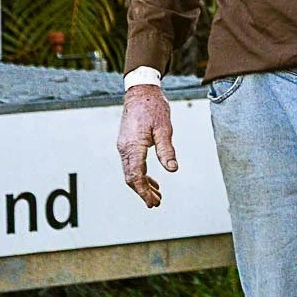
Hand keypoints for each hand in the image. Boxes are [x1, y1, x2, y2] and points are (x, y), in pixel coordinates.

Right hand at [116, 83, 176, 208]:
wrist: (140, 93)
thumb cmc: (153, 108)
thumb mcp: (165, 129)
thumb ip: (167, 150)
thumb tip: (172, 170)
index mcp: (133, 146)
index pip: (136, 176)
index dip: (144, 191)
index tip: (153, 202)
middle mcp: (125, 149)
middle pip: (131, 177)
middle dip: (143, 192)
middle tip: (157, 203)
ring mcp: (124, 146)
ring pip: (130, 172)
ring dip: (143, 185)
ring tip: (157, 195)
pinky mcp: (126, 144)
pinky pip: (132, 164)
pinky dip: (141, 175)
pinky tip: (153, 181)